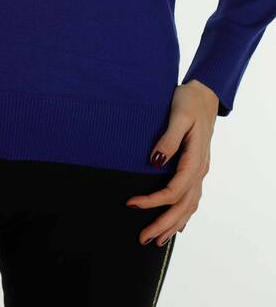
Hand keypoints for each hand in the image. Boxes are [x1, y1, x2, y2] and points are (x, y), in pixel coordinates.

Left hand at [126, 79, 218, 246]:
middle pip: (183, 205)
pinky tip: (178, 226)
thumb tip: (155, 161)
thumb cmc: (189, 102)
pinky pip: (192, 198)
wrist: (204, 95)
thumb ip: (169, 139)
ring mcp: (200, 170)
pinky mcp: (197, 168)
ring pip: (189, 206)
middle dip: (163, 224)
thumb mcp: (178, 116)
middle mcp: (199, 169)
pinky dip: (184, 215)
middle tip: (143, 238)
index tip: (131, 204)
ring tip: (156, 240)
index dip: (153, 201)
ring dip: (173, 225)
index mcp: (195, 159)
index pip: (174, 190)